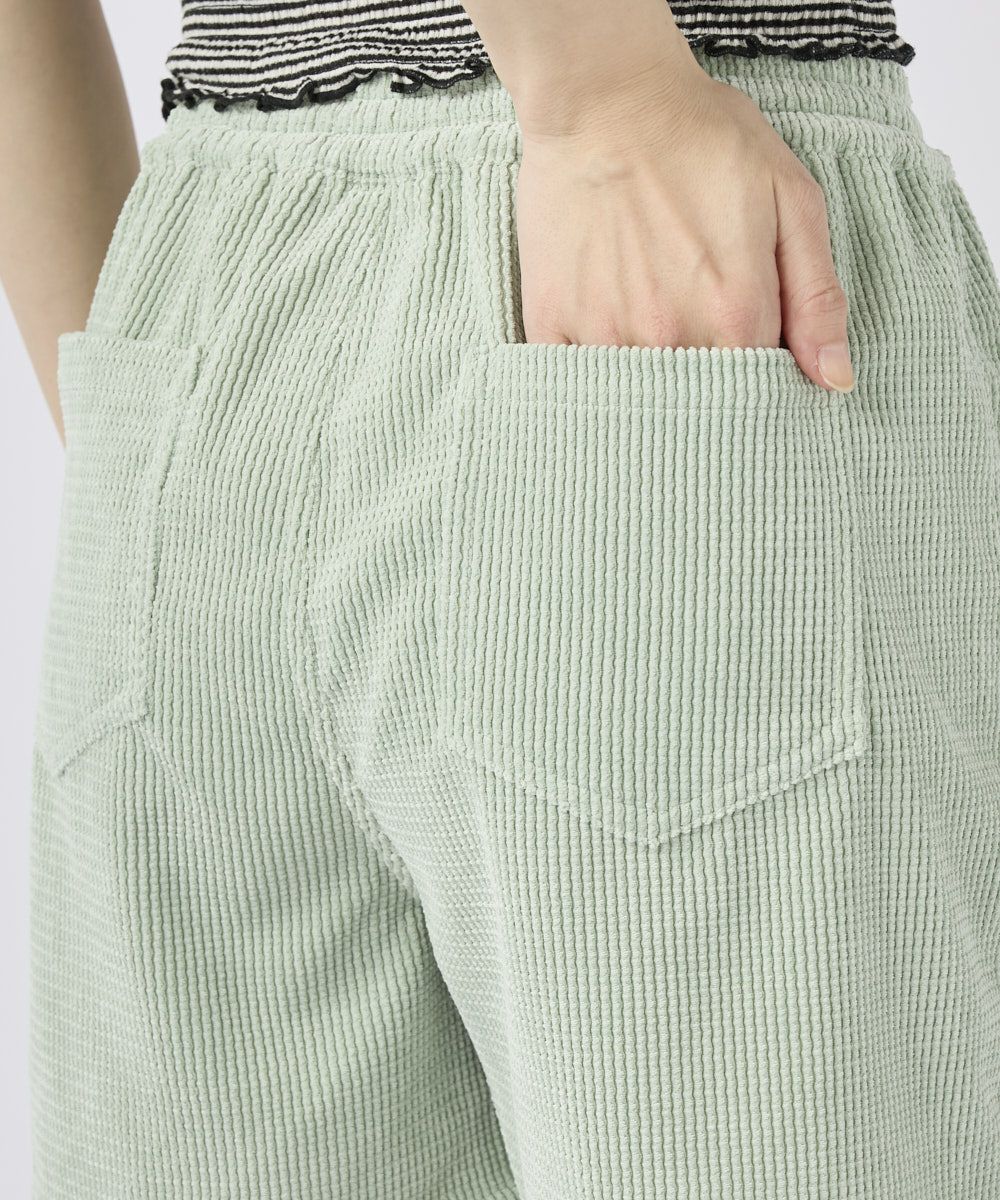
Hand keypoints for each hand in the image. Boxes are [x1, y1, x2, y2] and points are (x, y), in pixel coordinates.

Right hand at [512, 53, 854, 391]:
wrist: (604, 99)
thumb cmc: (701, 139)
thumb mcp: (790, 199)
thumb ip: (818, 296)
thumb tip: (834, 381)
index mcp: (736, 316)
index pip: (757, 396)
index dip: (756, 382)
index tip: (747, 358)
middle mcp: (670, 338)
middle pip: (696, 409)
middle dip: (704, 394)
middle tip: (695, 340)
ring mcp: (605, 335)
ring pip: (636, 403)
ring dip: (648, 387)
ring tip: (650, 329)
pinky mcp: (552, 325)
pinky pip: (574, 384)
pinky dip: (592, 379)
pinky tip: (604, 340)